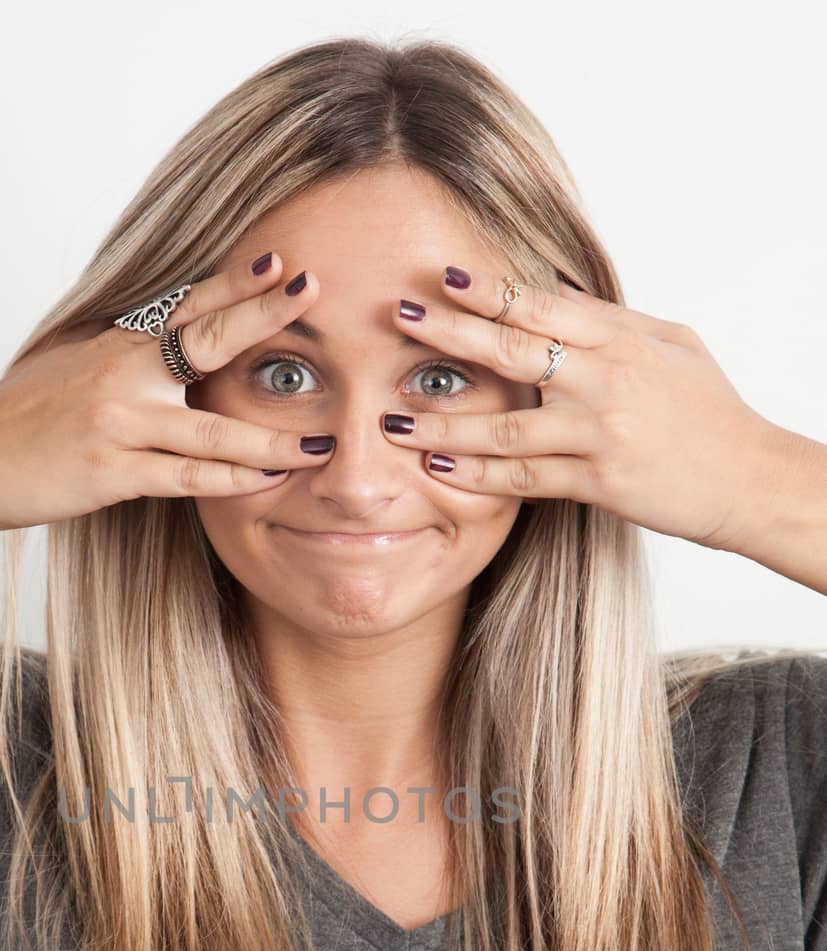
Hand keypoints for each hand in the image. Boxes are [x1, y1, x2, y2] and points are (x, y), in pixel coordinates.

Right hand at [0, 254, 330, 533]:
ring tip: (322, 444)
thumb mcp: (65, 367)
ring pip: (212, 429)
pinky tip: (267, 480)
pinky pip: (186, 477)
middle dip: (264, 318)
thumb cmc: (14, 422)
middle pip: (207, 339)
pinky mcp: (111, 471)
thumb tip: (160, 341)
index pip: (187, 305)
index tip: (280, 262)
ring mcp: (118, 423)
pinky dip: (231, 480)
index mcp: (114, 345)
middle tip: (314, 294)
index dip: (235, 282)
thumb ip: (117, 355)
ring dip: (272, 439)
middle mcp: (121, 374)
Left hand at [379, 266, 777, 551]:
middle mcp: (605, 380)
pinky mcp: (597, 482)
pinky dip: (478, 475)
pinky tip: (438, 469)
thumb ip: (611, 321)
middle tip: (398, 317)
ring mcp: (598, 433)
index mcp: (620, 339)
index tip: (443, 277)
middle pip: (512, 351)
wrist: (748, 478)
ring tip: (393, 420)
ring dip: (443, 424)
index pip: (542, 305)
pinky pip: (524, 478)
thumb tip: (556, 292)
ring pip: (505, 427)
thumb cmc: (710, 411)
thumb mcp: (671, 345)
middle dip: (448, 333)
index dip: (489, 290)